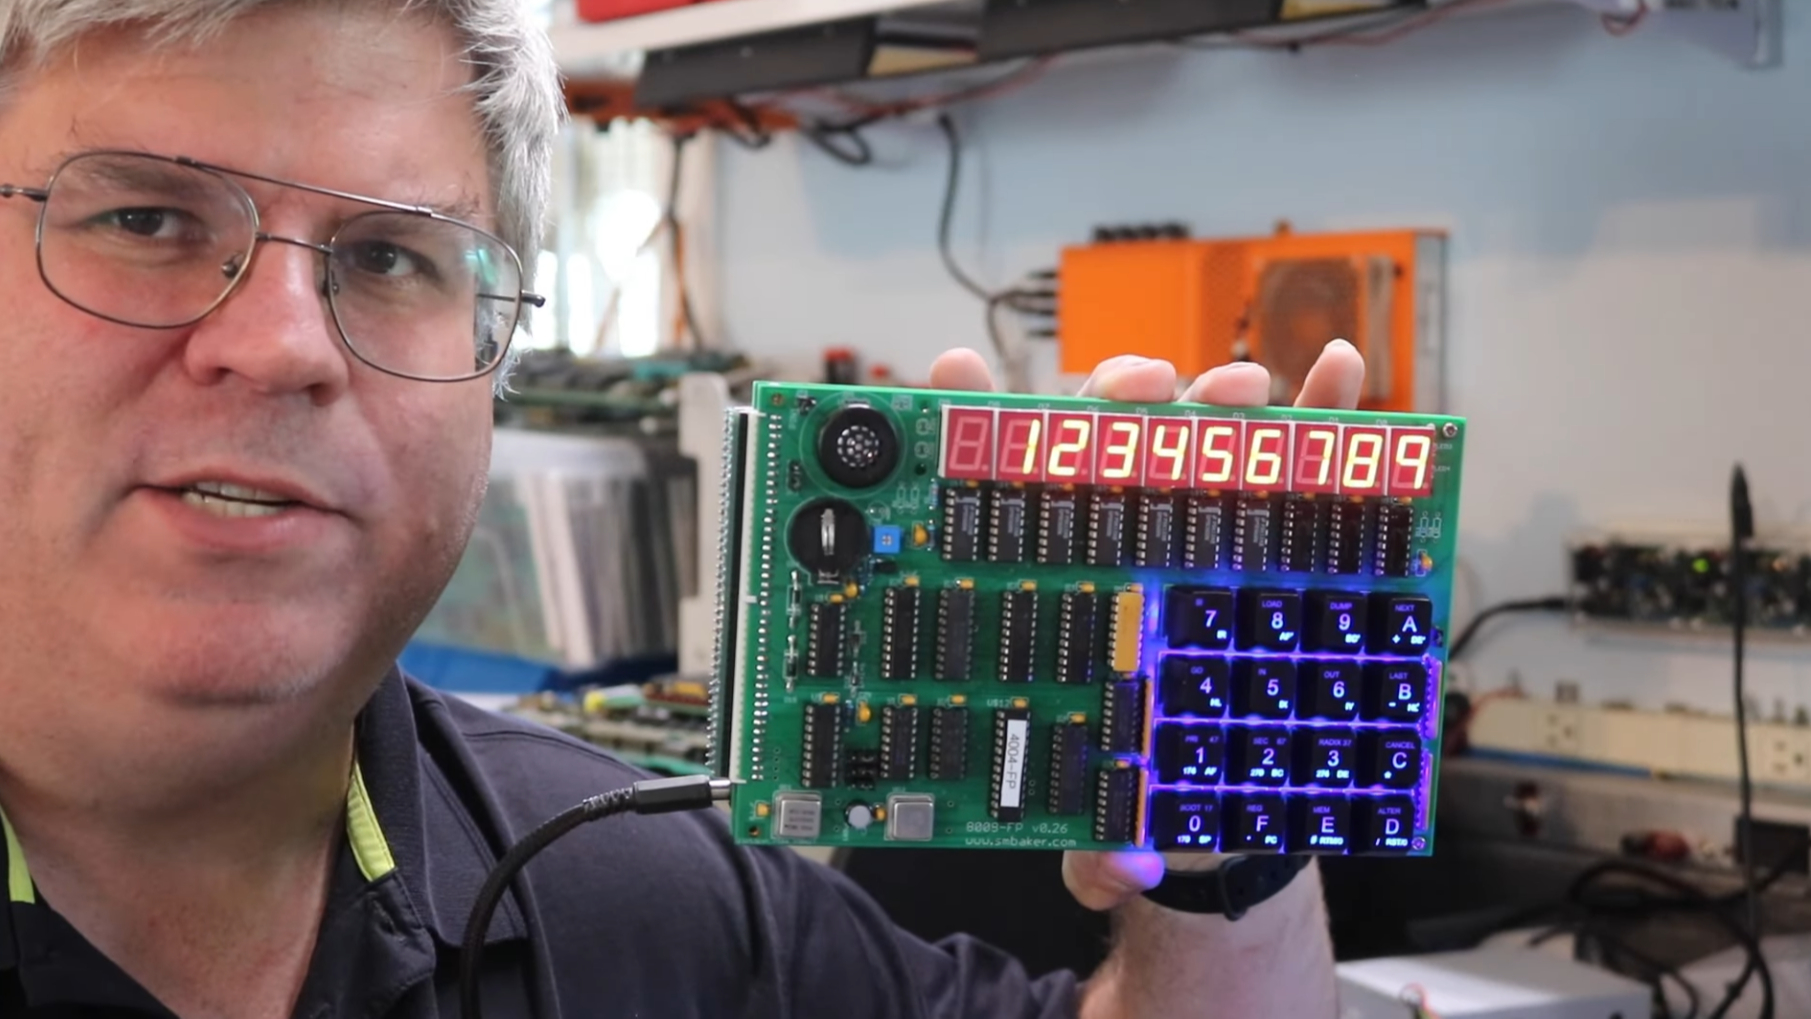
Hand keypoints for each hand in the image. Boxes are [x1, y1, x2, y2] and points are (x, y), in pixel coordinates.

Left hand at [926, 341, 1366, 910]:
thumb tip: (1120, 867)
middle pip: (1108, 444)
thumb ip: (1102, 853)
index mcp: (1056, 590)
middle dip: (1119, 401)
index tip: (955, 377)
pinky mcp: (1279, 545)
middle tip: (1142, 392)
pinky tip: (1342, 368)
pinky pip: (1307, 468)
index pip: (1001, 498)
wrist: (1215, 817)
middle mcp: (1124, 546)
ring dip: (1218, 396)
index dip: (971, 428)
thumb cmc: (1135, 791)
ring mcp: (1202, 535)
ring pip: (1201, 439)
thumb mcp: (1102, 825)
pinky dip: (1329, 409)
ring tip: (1242, 385)